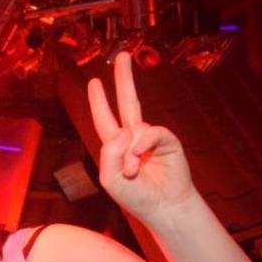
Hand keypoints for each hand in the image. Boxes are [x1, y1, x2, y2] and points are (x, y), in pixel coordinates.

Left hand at [88, 52, 196, 223]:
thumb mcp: (110, 179)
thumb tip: (124, 131)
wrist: (162, 206)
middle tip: (123, 56)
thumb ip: (109, 154)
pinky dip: (143, 145)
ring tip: (131, 172)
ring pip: (135, 124)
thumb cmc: (134, 196)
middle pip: (127, 102)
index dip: (99, 101)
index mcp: (115, 145)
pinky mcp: (166, 140)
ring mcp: (149, 137)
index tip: (94, 82)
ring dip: (130, 152)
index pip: (104, 119)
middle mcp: (132, 137)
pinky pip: (152, 132)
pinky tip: (141, 159)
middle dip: (124, 79)